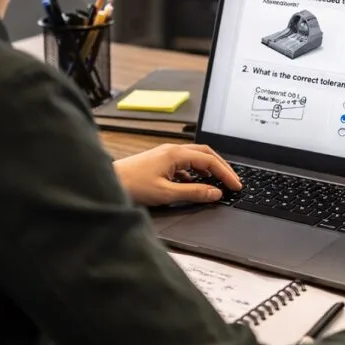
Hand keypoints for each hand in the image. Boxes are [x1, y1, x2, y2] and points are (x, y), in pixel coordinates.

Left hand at [112, 144, 241, 206]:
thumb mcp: (167, 193)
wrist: (108, 181)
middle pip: (205, 154)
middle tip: (232, 182)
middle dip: (221, 167)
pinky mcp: (160, 162)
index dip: (225, 174)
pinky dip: (195, 174)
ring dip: (208, 170)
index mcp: (176, 154)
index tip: (236, 186)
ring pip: (195, 158)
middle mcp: (172, 150)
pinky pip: (184, 165)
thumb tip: (215, 193)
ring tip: (218, 183)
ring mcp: (166, 155)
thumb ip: (193, 193)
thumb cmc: (132, 185)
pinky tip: (195, 185)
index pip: (210, 161)